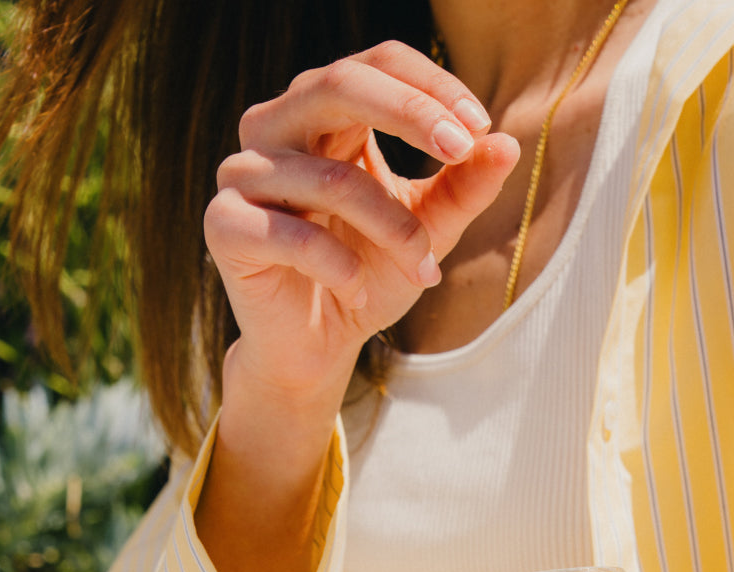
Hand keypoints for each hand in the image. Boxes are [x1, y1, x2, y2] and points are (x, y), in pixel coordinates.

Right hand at [204, 41, 519, 399]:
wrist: (315, 345)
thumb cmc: (367, 275)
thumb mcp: (427, 230)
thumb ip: (463, 188)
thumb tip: (508, 145)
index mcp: (323, 112)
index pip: (376, 63)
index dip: (430, 85)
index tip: (479, 128)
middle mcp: (276, 128)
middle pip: (340, 84)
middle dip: (412, 113)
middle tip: (462, 151)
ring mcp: (243, 174)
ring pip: (331, 178)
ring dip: (393, 229)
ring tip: (422, 271)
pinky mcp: (225, 227)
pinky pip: (293, 238)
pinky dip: (341, 270)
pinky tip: (357, 292)